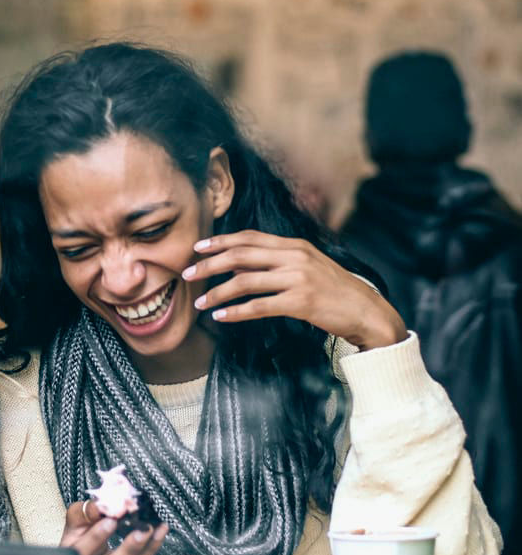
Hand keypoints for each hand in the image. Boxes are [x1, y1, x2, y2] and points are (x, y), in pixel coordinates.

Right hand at [61, 500, 164, 554]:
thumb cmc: (76, 547)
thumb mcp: (71, 530)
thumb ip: (82, 515)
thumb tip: (98, 506)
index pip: (82, 551)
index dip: (96, 537)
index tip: (111, 520)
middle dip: (129, 549)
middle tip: (145, 528)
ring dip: (147, 553)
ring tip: (159, 531)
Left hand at [184, 230, 406, 350]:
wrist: (366, 310)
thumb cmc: (333, 290)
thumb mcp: (305, 267)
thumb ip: (273, 263)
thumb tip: (235, 266)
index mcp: (294, 245)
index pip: (249, 237)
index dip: (220, 241)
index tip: (197, 247)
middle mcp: (295, 257)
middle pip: (240, 256)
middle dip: (208, 265)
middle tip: (186, 274)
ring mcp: (298, 279)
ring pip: (244, 282)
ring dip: (217, 292)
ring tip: (200, 302)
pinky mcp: (300, 303)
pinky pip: (259, 306)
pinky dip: (236, 312)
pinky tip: (221, 317)